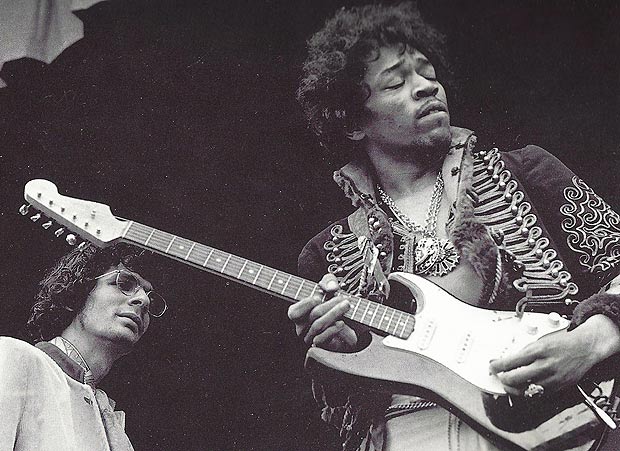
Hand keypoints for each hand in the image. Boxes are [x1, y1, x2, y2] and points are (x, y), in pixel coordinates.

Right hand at [287, 273, 358, 351]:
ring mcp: (311, 338)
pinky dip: (333, 330)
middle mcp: (302, 327)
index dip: (304, 305)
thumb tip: (332, 287)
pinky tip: (342, 323)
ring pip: (319, 326)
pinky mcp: (321, 346)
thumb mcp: (328, 287)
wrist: (347, 324)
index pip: (294, 313)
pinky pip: (323, 339)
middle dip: (330, 305)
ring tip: (346, 306)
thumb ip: (328, 281)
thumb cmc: (331, 304)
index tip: (318, 298)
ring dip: (335, 314)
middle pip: (313, 316)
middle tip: (343, 299)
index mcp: (299, 315)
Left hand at [489, 315, 619, 395]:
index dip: (497, 366)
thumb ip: (524, 351)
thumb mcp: (540, 340)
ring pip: (524, 390)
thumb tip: (507, 359)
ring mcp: (551, 378)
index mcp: (537, 350)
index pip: (510, 362)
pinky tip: (522, 388)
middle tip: (498, 375)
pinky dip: (527, 392)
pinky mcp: (558, 387)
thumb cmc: (563, 341)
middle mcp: (544, 365)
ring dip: (512, 388)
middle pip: (514, 378)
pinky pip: (537, 394)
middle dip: (502, 378)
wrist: (585, 346)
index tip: (492, 366)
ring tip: (507, 384)